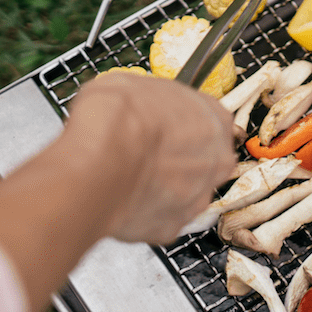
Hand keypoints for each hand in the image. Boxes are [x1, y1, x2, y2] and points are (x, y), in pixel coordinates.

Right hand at [62, 72, 237, 243]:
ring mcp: (196, 199)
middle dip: (177, 157)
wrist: (97, 167)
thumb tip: (139, 102)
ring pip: (184, 192)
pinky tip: (122, 198)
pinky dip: (143, 210)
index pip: (210, 118)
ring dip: (162, 186)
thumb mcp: (132, 84)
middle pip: (203, 159)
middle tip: (145, 153)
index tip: (163, 124)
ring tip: (128, 177)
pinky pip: (160, 217)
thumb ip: (152, 99)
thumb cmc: (117, 121)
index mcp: (214, 121)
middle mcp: (215, 163)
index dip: (182, 121)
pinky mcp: (172, 228)